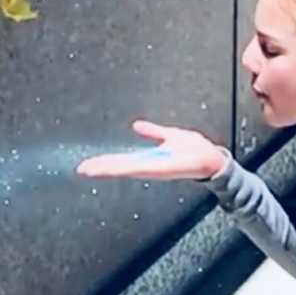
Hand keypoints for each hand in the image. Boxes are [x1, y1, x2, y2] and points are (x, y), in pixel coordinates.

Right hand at [76, 120, 226, 181]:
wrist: (213, 160)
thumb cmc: (196, 151)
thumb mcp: (171, 136)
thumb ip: (153, 131)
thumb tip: (137, 126)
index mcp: (149, 159)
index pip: (123, 161)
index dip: (105, 162)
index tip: (87, 165)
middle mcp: (149, 166)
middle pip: (120, 166)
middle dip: (101, 167)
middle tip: (82, 169)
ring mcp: (155, 168)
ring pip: (126, 168)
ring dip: (107, 168)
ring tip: (89, 169)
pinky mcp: (161, 168)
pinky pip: (140, 167)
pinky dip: (125, 167)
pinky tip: (113, 167)